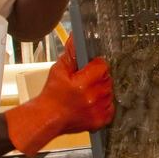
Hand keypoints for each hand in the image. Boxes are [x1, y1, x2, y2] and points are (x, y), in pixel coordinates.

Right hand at [5, 36, 113, 155]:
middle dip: (98, 77)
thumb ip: (71, 52)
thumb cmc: (52, 94)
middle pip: (107, 78)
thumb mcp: (59, 70)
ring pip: (110, 92)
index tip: (89, 68)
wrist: (47, 117)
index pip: (102, 66)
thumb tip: (76, 38)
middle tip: (85, 82)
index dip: (95, 65)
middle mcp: (92, 97)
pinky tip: (91, 103)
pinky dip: (103, 104)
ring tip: (87, 93)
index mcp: (82, 84)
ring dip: (101, 90)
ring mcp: (98, 110)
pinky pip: (111, 106)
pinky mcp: (101, 120)